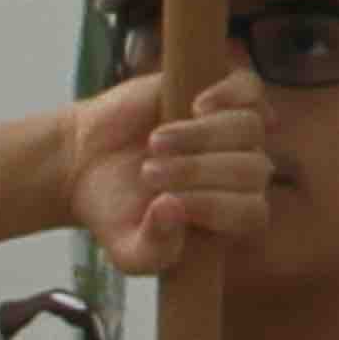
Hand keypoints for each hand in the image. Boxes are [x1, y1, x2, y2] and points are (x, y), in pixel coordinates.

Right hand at [63, 77, 275, 274]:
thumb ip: (155, 250)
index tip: (165, 201)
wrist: (86, 163)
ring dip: (201, 137)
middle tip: (148, 174)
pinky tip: (197, 107)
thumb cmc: (116, 212)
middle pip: (252, 168)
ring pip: (249, 127)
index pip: (252, 212)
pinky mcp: (218, 95)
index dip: (215, 206)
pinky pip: (250, 88)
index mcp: (230, 218)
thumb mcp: (128, 251)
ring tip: (156, 144)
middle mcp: (240, 175)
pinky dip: (229, 95)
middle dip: (198, 171)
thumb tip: (173, 209)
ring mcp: (232, 133)